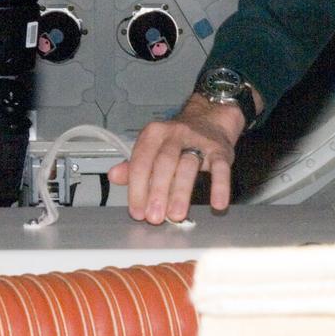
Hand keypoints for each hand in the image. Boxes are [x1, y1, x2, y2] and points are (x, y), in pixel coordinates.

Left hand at [107, 93, 249, 223]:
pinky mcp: (220, 150)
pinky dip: (220, 186)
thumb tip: (114, 176)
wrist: (209, 118)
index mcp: (153, 134)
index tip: (137, 211)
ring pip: (188, 166)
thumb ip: (133, 165)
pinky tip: (217, 204)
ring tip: (177, 215)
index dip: (137, 188)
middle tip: (155, 217)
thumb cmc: (176, 140)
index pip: (141, 161)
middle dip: (158, 192)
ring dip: (181, 192)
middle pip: (164, 163)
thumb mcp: (152, 148)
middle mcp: (174, 135)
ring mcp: (198, 141)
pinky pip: (220, 168)